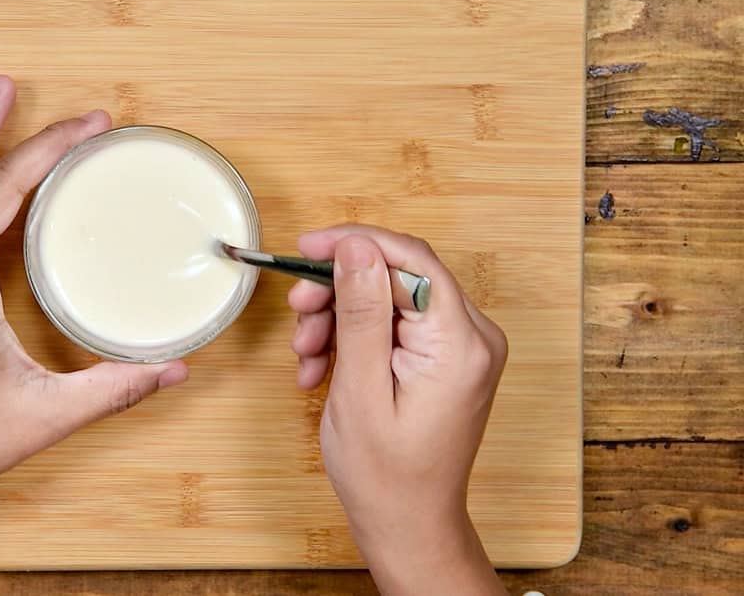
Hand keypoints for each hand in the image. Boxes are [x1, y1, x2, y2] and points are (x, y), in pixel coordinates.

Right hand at [288, 226, 507, 595]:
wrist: (408, 524)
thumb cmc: (385, 476)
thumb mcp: (359, 390)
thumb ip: (361, 313)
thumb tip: (356, 248)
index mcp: (460, 344)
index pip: (409, 259)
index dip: (353, 245)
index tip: (304, 249)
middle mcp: (472, 338)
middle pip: (397, 276)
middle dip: (339, 290)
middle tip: (297, 314)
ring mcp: (460, 348)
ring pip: (389, 299)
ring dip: (339, 318)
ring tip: (306, 356)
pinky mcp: (443, 358)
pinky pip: (392, 325)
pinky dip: (352, 338)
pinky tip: (322, 368)